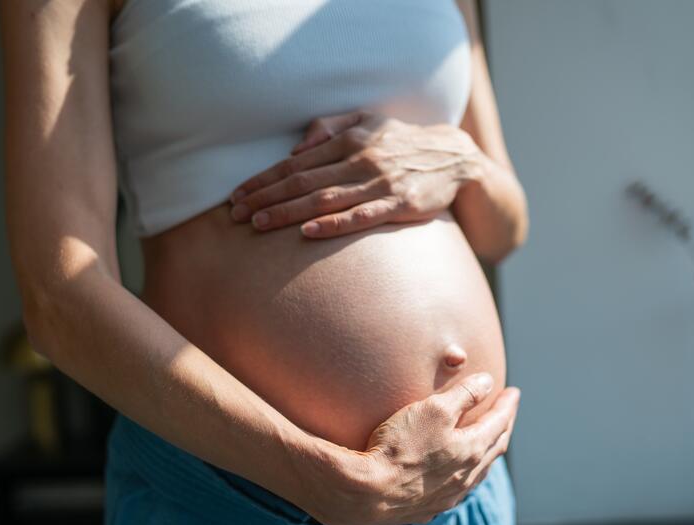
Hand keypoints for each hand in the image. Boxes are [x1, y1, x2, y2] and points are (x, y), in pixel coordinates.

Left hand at [227, 110, 483, 237]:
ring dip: (288, 212)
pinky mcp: (399, 205)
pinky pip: (360, 217)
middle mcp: (361, 159)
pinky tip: (308, 232)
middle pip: (303, 181)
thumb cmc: (404, 143)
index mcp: (350, 140)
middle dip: (266, 198)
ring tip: (259, 224)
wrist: (457, 159)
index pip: (295, 162)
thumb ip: (332, 128)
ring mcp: (380, 183)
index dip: (264, 180)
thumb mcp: (370, 122)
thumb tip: (297, 147)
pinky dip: (333, 225)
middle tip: (236, 214)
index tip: (237, 195)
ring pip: (324, 199)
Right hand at [299, 372, 520, 524]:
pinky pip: (457, 490)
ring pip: (478, 473)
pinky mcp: (427, 509)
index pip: (499, 424)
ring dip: (487, 453)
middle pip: (494, 448)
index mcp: (471, 450)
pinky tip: (457, 475)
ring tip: (488, 442)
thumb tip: (488, 382)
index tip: (513, 393)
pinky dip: (465, 475)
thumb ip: (464, 394)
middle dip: (503, 427)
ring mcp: (448, 496)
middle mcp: (466, 477)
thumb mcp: (433, 409)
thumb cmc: (400, 446)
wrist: (367, 492)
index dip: (507, 406)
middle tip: (506, 413)